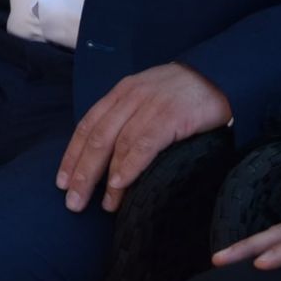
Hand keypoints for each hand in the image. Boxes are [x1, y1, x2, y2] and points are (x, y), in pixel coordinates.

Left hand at [56, 62, 231, 212]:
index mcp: (120, 94)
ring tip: (103, 205)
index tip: (61, 181)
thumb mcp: (149, 99)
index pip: (87, 126)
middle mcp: (129, 98)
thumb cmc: (184, 94)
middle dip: (82, 172)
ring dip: (106, 178)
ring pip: (117, 144)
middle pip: (96, 138)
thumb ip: (130, 120)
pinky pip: (144, 143)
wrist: (220, 75)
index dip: (72, 155)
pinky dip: (130, 165)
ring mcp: (149, 106)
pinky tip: (121, 184)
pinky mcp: (171, 116)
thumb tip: (112, 157)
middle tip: (73, 201)